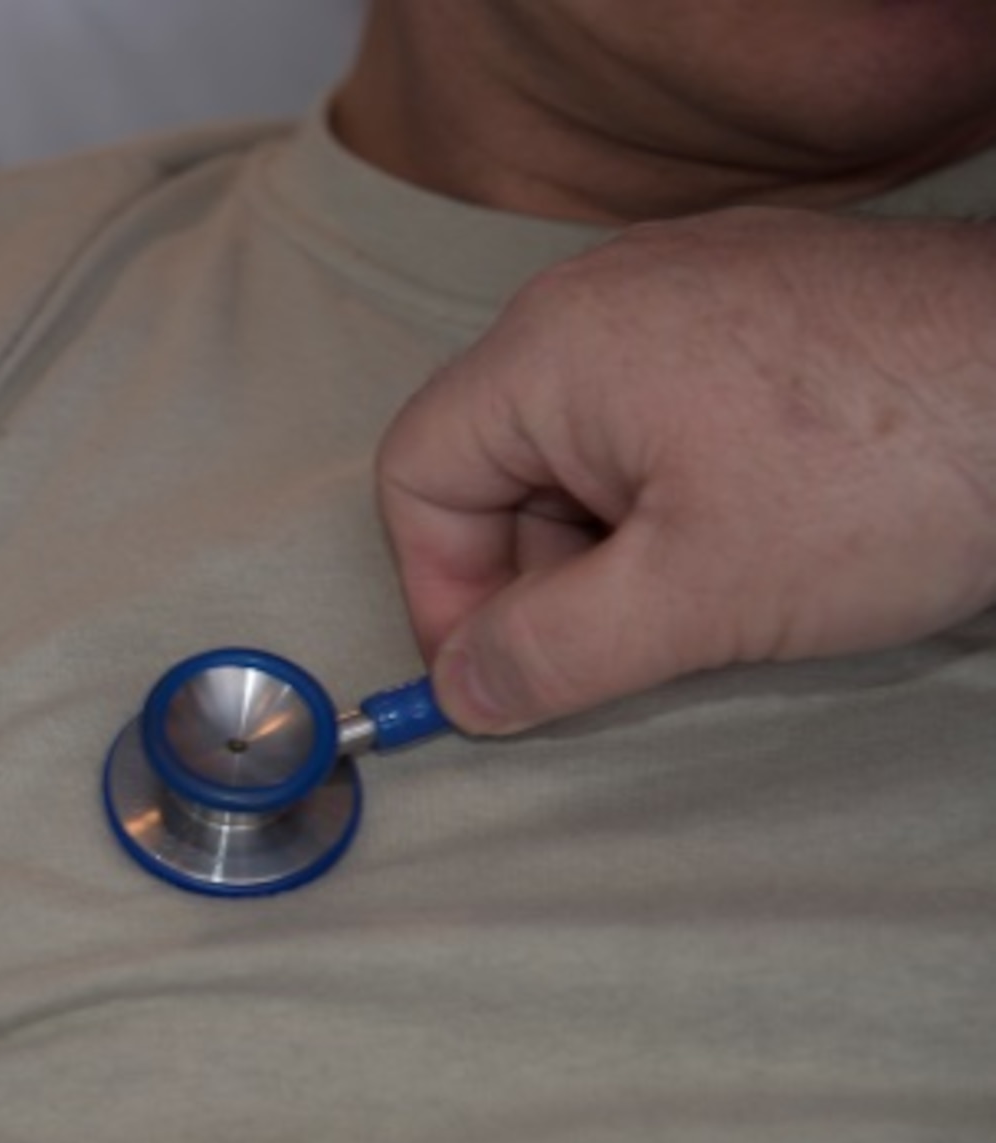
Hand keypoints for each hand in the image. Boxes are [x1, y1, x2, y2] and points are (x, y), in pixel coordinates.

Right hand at [377, 206, 995, 734]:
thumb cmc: (892, 470)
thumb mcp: (695, 600)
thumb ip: (552, 654)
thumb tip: (466, 692)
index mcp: (552, 348)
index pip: (417, 475)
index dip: (440, 593)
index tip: (501, 676)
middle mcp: (599, 295)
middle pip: (498, 459)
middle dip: (541, 573)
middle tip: (626, 647)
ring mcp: (683, 284)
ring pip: (583, 442)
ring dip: (615, 539)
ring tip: (715, 589)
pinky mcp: (754, 297)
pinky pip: (658, 408)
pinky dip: (675, 489)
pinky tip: (756, 532)